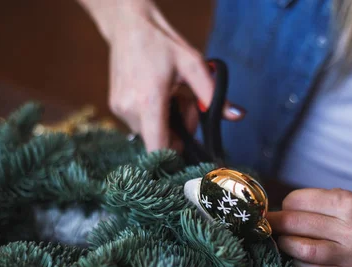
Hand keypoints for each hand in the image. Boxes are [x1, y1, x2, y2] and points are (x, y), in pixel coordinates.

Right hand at [87, 1, 244, 151]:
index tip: (190, 147)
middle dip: (178, 129)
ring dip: (166, 121)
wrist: (128, 25)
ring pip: (150, 132)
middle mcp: (130, 111)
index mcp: (149, 102)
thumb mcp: (194, 65)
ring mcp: (119, 110)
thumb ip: (213, 95)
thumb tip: (237, 115)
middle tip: (185, 102)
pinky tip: (157, 93)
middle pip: (160, 140)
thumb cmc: (162, 43)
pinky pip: (139, 123)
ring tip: (170, 94)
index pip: (159, 149)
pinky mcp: (115, 107)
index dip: (176, 156)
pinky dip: (152, 114)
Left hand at [267, 188, 351, 266]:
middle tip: (269, 225)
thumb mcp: (344, 198)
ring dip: (285, 245)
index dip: (285, 204)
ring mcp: (351, 256)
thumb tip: (276, 211)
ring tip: (283, 240)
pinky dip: (298, 265)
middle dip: (277, 224)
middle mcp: (351, 230)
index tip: (282, 208)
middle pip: (297, 225)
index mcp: (348, 204)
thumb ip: (313, 203)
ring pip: (303, 251)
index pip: (300, 201)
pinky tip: (297, 258)